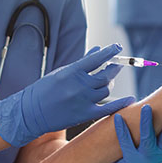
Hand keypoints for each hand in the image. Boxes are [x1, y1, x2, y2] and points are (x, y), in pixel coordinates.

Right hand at [0, 44, 135, 146]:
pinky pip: (108, 108)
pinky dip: (121, 103)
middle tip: (118, 64)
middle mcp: (79, 86)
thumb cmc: (44, 90)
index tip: (118, 47)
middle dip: (114, 68)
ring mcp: (82, 101)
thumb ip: (81, 63)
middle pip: (105, 75)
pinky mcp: (84, 114)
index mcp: (71, 72)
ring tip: (109, 80)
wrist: (30, 113)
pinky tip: (131, 99)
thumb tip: (97, 50)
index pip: (96, 58)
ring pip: (106, 89)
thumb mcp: (61, 72)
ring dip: (110, 83)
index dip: (110, 52)